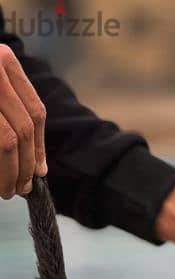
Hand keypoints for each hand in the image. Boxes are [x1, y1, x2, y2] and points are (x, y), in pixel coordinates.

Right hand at [0, 44, 46, 197]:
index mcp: (2, 60)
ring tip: (7, 190)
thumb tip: (39, 166)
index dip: (40, 146)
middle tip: (22, 188)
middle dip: (26, 165)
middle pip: (24, 129)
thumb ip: (11, 116)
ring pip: (8, 140)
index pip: (35, 112)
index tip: (39, 170)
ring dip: (10, 171)